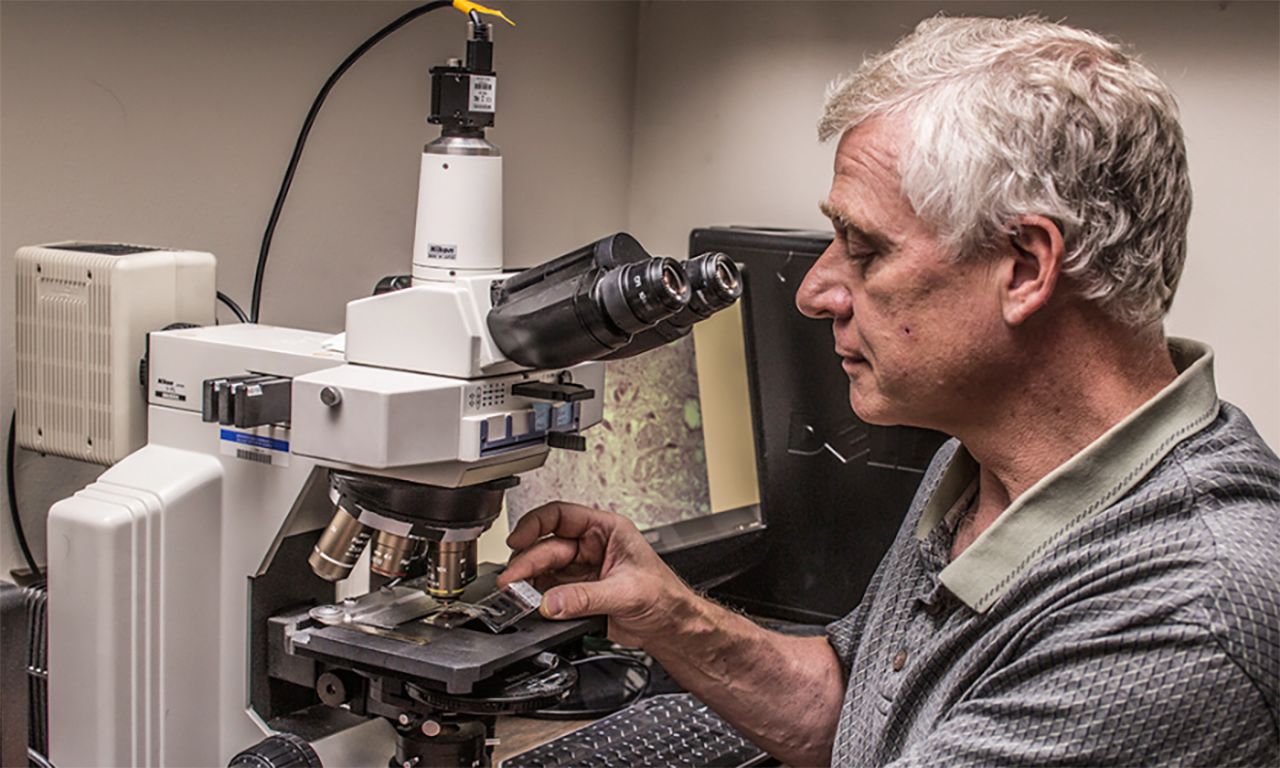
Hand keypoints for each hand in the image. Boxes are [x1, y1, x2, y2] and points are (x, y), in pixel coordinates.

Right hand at [496, 501, 695, 647]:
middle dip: (527, 563)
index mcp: (607, 530)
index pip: (561, 516)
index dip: (535, 525)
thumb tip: (552, 601)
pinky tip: (530, 604)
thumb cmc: (666, 598)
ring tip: (515, 594)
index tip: (517, 541)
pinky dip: (537, 597)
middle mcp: (592, 545)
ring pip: (544, 569)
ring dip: (528, 581)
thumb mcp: (626, 593)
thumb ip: (585, 598)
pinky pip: (549, 590)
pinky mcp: (578, 592)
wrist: (672, 628)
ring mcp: (583, 569)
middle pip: (547, 546)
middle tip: (510, 581)